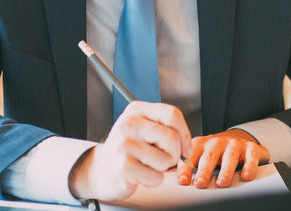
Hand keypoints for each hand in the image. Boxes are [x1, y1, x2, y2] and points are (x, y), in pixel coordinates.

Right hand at [68, 101, 191, 200]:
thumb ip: (165, 128)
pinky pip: (155, 177)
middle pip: (171, 137)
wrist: (102, 169)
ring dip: (161, 168)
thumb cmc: (129, 149)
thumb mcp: (144, 128)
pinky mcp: (123, 166)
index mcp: (137, 109)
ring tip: (146, 164)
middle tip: (164, 158)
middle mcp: (129, 123)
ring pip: (165, 159)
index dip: (185, 133)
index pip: (172, 114)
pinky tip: (139, 174)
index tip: (185, 147)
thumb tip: (187, 146)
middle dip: (174, 154)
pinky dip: (153, 180)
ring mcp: (124, 144)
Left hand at [176, 129, 269, 188]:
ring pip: (230, 156)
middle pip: (209, 156)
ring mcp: (234, 144)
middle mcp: (217, 143)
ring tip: (222, 183)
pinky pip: (251, 156)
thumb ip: (187, 165)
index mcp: (200, 145)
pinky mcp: (250, 148)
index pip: (190, 155)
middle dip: (204, 170)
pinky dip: (249, 166)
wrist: (238, 138)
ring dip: (225, 170)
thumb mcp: (199, 155)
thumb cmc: (214, 152)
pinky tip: (245, 176)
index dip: (186, 168)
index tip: (182, 180)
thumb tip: (168, 178)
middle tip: (200, 183)